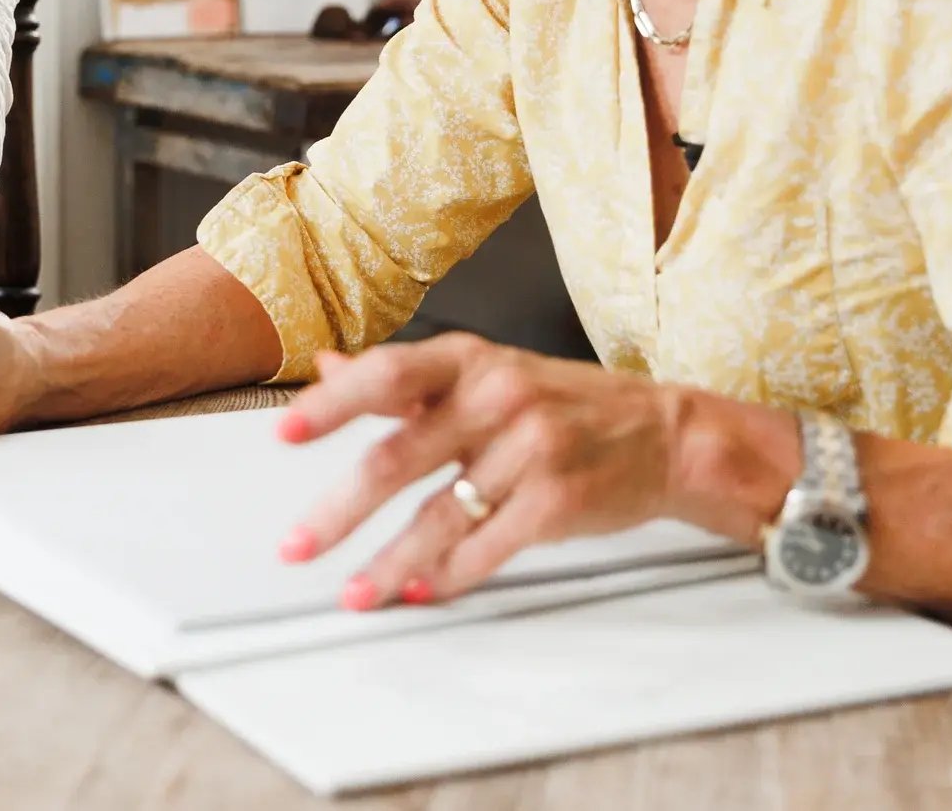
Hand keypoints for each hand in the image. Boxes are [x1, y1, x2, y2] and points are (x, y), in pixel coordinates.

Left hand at [276, 334, 686, 609]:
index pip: (386, 375)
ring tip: (354, 593)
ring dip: (388, 563)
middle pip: (398, 456)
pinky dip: (447, 575)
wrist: (668, 434)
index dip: (331, 405)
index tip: (283, 432)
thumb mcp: (486, 371)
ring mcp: (530, 449)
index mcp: (470, 360)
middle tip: (297, 546)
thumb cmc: (565, 403)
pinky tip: (418, 591)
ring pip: (438, 515)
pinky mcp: (558, 500)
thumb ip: (406, 377)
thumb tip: (327, 369)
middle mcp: (497, 397)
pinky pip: (486, 547)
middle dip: (339, 510)